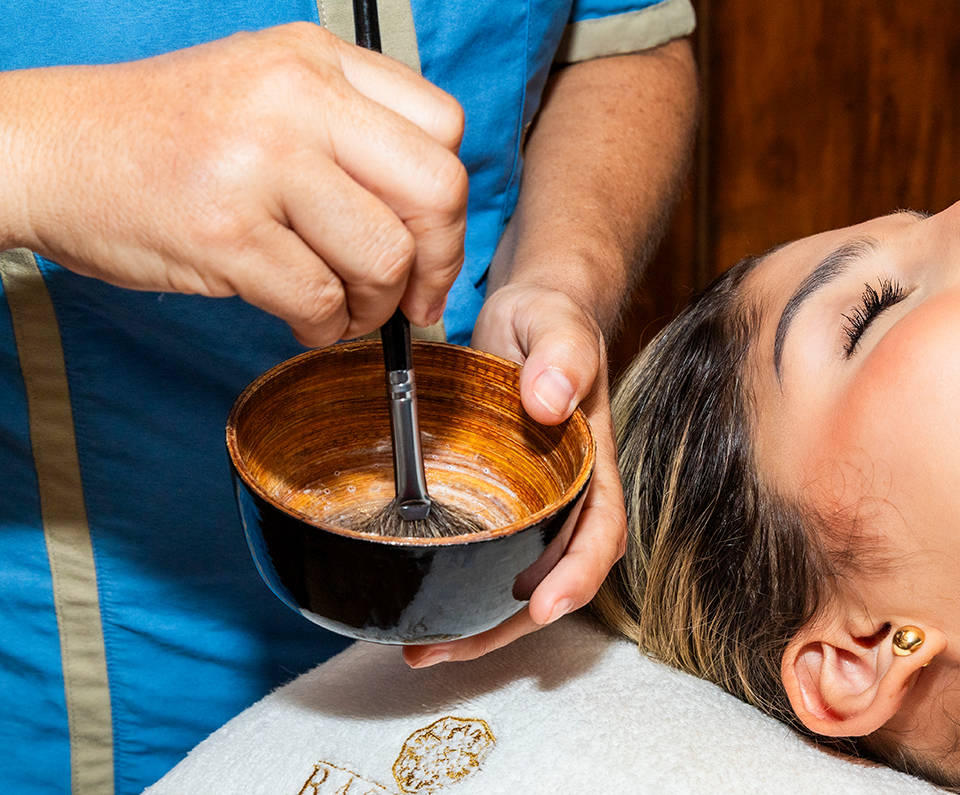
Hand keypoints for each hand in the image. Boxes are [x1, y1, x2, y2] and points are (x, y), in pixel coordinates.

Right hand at [2, 22, 466, 344]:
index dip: (449, 201)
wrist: (49, 149)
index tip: (431, 240)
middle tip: (412, 295)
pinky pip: (321, 300)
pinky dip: (325, 327)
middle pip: (436, 191)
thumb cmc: (169, 133)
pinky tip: (303, 317)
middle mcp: (296, 98)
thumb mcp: (268, 88)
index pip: (445, 128)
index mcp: (316, 59)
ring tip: (344, 307)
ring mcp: (259, 162)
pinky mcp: (224, 231)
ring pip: (385, 256)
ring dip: (376, 305)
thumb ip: (352, 128)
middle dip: (436, 260)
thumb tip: (438, 219)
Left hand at [403, 282, 625, 666]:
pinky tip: (416, 605)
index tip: (545, 606)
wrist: (524, 318)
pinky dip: (453, 590)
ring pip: (513, 582)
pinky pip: (481, 559)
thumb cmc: (549, 320)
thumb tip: (551, 401)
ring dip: (475, 624)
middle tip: (446, 649)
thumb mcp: (557, 324)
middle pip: (552, 581)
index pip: (599, 535)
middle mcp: (565, 500)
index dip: (577, 578)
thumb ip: (562, 356)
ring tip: (420, 649)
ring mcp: (529, 508)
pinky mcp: (492, 506)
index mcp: (593, 468)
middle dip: (509, 627)